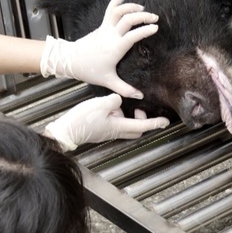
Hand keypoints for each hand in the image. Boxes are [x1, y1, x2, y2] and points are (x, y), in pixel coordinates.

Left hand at [39, 0, 158, 97]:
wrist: (71, 60)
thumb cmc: (89, 70)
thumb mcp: (108, 81)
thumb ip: (124, 89)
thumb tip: (140, 95)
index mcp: (115, 48)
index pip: (132, 35)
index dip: (145, 30)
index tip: (155, 28)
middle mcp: (111, 35)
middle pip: (128, 19)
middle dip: (143, 16)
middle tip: (154, 18)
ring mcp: (105, 29)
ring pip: (119, 11)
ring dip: (131, 7)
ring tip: (142, 9)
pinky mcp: (101, 26)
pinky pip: (109, 10)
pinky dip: (116, 3)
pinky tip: (123, 1)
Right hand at [44, 94, 169, 150]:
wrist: (66, 131)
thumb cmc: (82, 120)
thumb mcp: (100, 105)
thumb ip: (114, 101)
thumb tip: (119, 100)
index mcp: (118, 126)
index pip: (142, 126)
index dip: (155, 123)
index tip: (165, 122)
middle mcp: (115, 131)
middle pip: (136, 130)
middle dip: (143, 121)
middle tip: (140, 109)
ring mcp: (108, 132)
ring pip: (126, 126)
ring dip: (128, 117)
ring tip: (118, 106)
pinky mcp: (102, 130)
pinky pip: (115, 123)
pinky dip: (117, 116)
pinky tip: (108, 107)